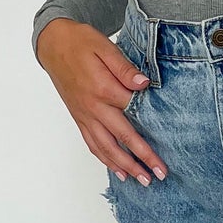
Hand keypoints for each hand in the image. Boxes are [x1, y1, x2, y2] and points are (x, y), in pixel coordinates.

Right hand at [35, 16, 167, 184]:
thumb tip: (143, 84)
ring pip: (106, 147)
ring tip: (142, 180)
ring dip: (125, 166)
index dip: (152, 126)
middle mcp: (93, 107)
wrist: (52, 44)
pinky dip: (105, 160)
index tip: (169, 142)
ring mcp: (85, 115)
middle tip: (160, 174)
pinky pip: (92, 144)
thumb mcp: (104, 47)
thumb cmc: (80, 42)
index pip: (133, 111)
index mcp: (102, 88)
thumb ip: (124, 67)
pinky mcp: (79, 119)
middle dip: (142, 158)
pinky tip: (118, 171)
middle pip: (122, 137)